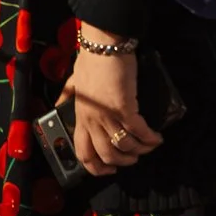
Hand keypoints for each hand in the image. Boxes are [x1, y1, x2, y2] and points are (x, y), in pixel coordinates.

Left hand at [65, 36, 160, 177]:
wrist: (104, 45)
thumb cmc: (91, 60)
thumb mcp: (73, 81)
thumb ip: (67, 95)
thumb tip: (59, 103)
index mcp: (80, 116)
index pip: (83, 152)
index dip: (97, 168)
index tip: (109, 170)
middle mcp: (92, 120)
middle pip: (106, 155)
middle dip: (124, 162)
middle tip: (134, 158)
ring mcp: (108, 115)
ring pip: (124, 146)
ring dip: (140, 150)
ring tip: (149, 146)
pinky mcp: (124, 107)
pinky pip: (139, 130)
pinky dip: (150, 137)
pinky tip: (157, 137)